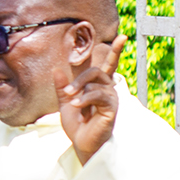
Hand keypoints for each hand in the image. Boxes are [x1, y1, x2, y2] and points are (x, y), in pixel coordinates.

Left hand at [60, 34, 127, 163]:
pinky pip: (99, 95)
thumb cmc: (77, 124)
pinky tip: (77, 105)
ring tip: (72, 103)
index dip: (115, 50)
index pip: (107, 65)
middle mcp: (107, 89)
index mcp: (97, 86)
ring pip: (96, 81)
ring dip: (79, 90)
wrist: (81, 143)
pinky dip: (85, 98)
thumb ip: (62, 87)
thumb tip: (57, 69)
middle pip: (96, 70)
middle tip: (68, 92)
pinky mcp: (111, 108)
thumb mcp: (65, 102)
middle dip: (79, 78)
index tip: (122, 36)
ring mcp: (111, 98)